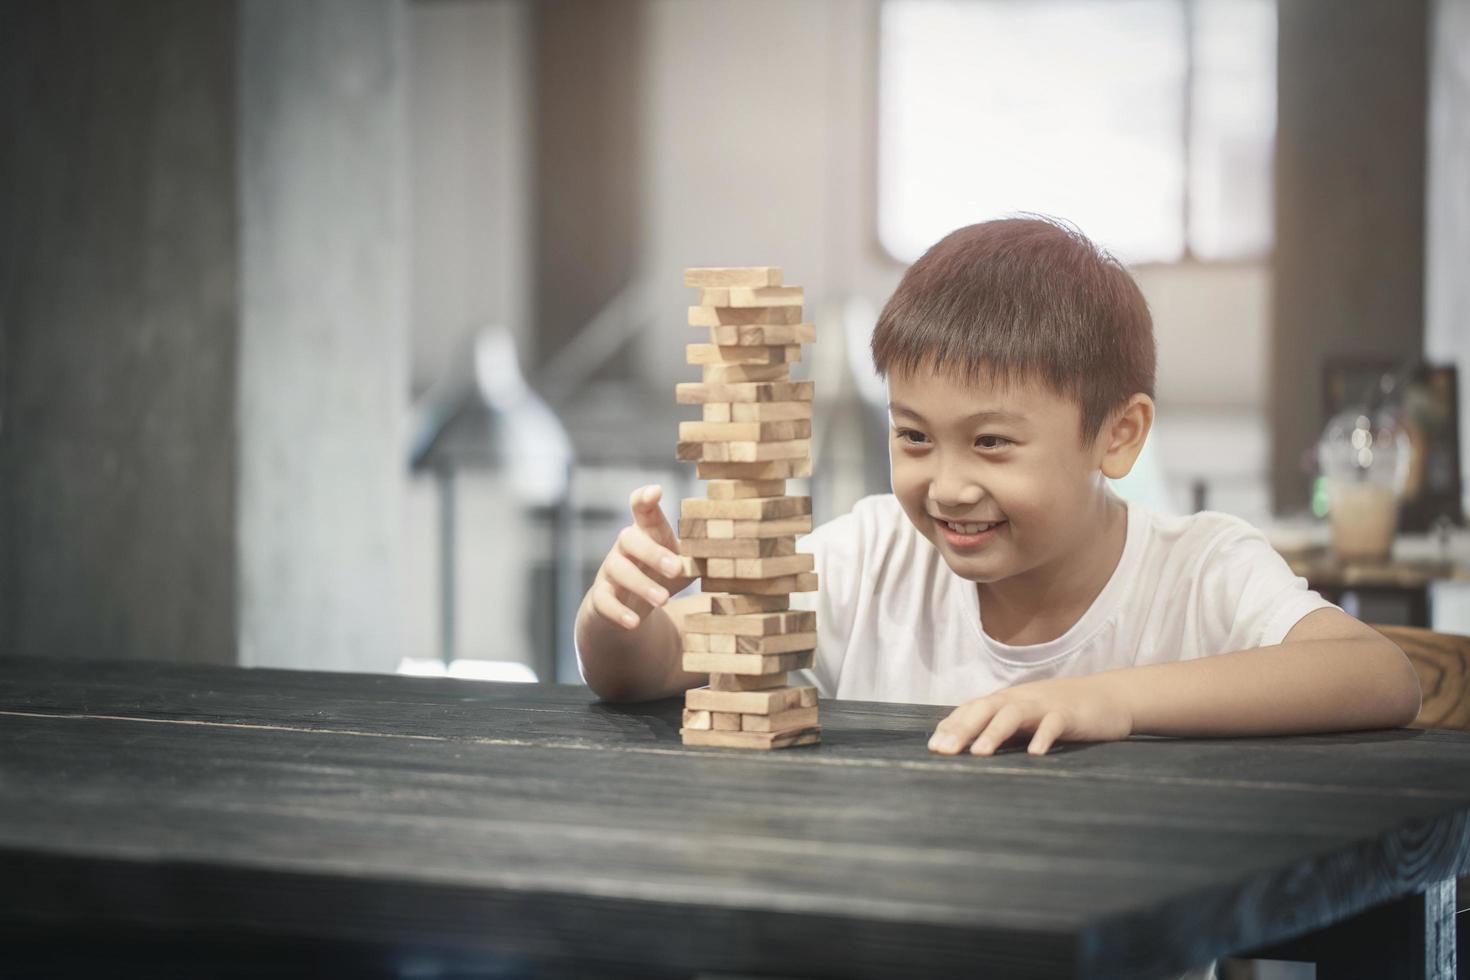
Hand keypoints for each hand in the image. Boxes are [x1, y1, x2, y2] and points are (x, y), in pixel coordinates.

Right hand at [587, 485, 693, 630]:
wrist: (629, 607)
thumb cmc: (661, 576)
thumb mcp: (681, 565)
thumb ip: (700, 558)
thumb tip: (732, 555)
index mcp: (647, 533)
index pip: (641, 509)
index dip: (644, 498)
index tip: (656, 491)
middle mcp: (625, 547)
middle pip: (630, 538)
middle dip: (653, 553)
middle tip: (676, 569)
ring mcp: (610, 570)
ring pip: (619, 570)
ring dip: (642, 585)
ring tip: (664, 600)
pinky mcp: (601, 596)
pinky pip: (604, 601)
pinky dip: (619, 612)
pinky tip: (634, 622)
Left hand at [927, 675, 1133, 756]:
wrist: (1109, 696)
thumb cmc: (1062, 712)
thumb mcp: (1028, 718)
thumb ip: (1003, 729)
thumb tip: (970, 750)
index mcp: (1008, 701)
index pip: (973, 710)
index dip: (952, 727)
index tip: (933, 747)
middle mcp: (1021, 699)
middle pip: (985, 709)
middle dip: (962, 730)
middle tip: (943, 751)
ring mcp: (1045, 705)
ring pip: (1013, 714)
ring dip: (994, 733)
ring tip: (978, 753)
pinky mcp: (1070, 714)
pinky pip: (1054, 724)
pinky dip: (1043, 737)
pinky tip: (1034, 754)